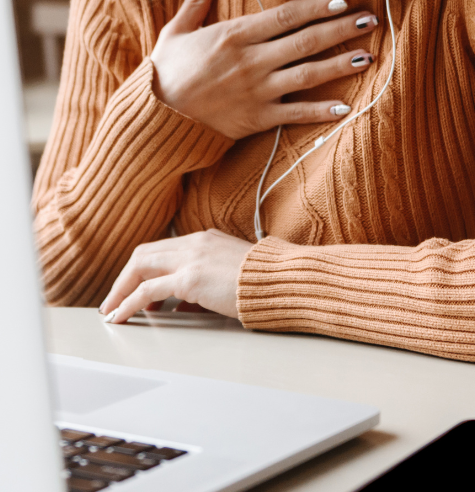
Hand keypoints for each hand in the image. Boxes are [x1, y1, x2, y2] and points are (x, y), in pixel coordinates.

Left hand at [99, 230, 250, 322]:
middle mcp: (194, 243)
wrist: (282, 280)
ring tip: (111, 311)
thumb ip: (206, 283)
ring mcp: (191, 259)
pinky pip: (147, 291)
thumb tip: (186, 305)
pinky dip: (128, 302)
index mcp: (204, 239)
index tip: (133, 288)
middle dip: (124, 278)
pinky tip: (120, 316)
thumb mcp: (231, 275)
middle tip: (113, 300)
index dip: (143, 269)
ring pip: (140, 267)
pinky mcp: (190, 279)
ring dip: (120, 290)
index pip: (162, 249)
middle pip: (144, 254)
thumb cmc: (265, 282)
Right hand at [151, 0, 377, 138]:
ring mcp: (257, 91)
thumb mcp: (177, 30)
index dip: (317, 6)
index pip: (285, 16)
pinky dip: (321, 111)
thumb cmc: (166, 71)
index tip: (342, 0)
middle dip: (341, 29)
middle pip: (306, 41)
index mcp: (235, 34)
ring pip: (308, 75)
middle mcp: (251, 60)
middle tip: (370, 19)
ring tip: (368, 55)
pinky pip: (296, 114)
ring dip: (340, 64)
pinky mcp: (257, 119)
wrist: (156, 117)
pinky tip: (346, 107)